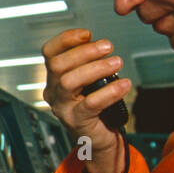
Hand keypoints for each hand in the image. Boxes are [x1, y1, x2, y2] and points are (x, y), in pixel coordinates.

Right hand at [41, 28, 132, 150]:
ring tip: (117, 63)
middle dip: (84, 51)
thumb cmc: (95, 107)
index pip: (49, 53)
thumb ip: (88, 63)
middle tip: (108, 47)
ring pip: (69, 82)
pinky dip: (109, 92)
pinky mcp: (76, 121)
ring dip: (96, 68)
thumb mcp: (88, 81)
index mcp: (54, 78)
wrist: (99, 138)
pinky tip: (124, 85)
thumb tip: (99, 44)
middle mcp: (53, 92)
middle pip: (58, 65)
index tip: (87, 34)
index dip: (66, 40)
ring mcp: (62, 108)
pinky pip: (90, 104)